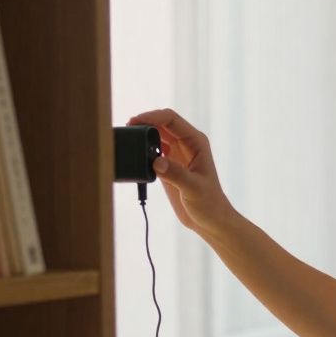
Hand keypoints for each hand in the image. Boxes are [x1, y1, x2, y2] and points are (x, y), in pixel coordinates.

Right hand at [126, 109, 234, 233]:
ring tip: (127, 143)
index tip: (134, 122)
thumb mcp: (193, 189)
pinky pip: (152, 151)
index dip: (151, 116)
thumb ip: (176, 174)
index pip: (171, 119)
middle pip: (160, 124)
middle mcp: (186, 144)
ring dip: (141, 137)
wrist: (209, 220)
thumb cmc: (209, 203)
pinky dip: (141, 151)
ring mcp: (176, 154)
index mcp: (196, 142)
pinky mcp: (168, 165)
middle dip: (143, 124)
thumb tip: (156, 161)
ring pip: (154, 136)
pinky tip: (134, 158)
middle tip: (126, 132)